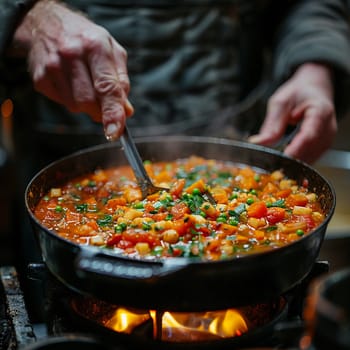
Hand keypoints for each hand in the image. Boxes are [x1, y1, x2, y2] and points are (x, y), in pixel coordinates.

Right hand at [12, 0, 132, 139]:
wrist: (47, 24)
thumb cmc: (86, 40)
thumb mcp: (112, 52)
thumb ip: (121, 82)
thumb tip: (125, 111)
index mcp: (95, 46)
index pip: (106, 87)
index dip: (112, 113)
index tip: (115, 131)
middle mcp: (71, 55)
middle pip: (89, 102)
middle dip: (100, 110)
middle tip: (104, 103)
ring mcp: (52, 67)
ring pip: (75, 106)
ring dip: (86, 105)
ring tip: (85, 83)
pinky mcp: (40, 79)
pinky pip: (62, 104)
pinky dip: (72, 100)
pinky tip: (71, 83)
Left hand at [248, 63, 336, 163]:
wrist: (313, 89)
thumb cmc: (298, 93)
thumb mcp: (280, 103)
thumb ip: (271, 124)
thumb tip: (258, 143)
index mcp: (321, 112)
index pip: (309, 136)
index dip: (294, 150)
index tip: (280, 160)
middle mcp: (328, 128)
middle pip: (310, 151)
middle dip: (290, 160)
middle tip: (269, 166)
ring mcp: (327, 139)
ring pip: (310, 158)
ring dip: (293, 164)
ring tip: (274, 165)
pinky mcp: (322, 147)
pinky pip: (309, 158)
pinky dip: (296, 161)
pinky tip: (283, 161)